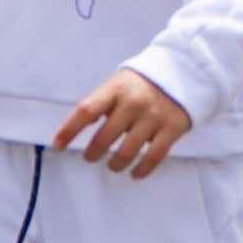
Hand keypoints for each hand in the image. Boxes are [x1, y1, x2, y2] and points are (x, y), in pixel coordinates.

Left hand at [52, 67, 190, 178]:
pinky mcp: (172, 128)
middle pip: (104, 137)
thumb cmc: (142, 82)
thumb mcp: (119, 82)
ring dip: (114, 164)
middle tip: (90, 156)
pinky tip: (134, 173)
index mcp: (117, 88)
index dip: (69, 129)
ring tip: (113, 164)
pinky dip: (141, 170)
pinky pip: (153, 158)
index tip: (58, 145)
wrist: (184, 70)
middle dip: (93, 152)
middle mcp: (134, 102)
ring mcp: (154, 116)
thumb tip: (76, 128)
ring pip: (126, 152)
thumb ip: (101, 103)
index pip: (86, 110)